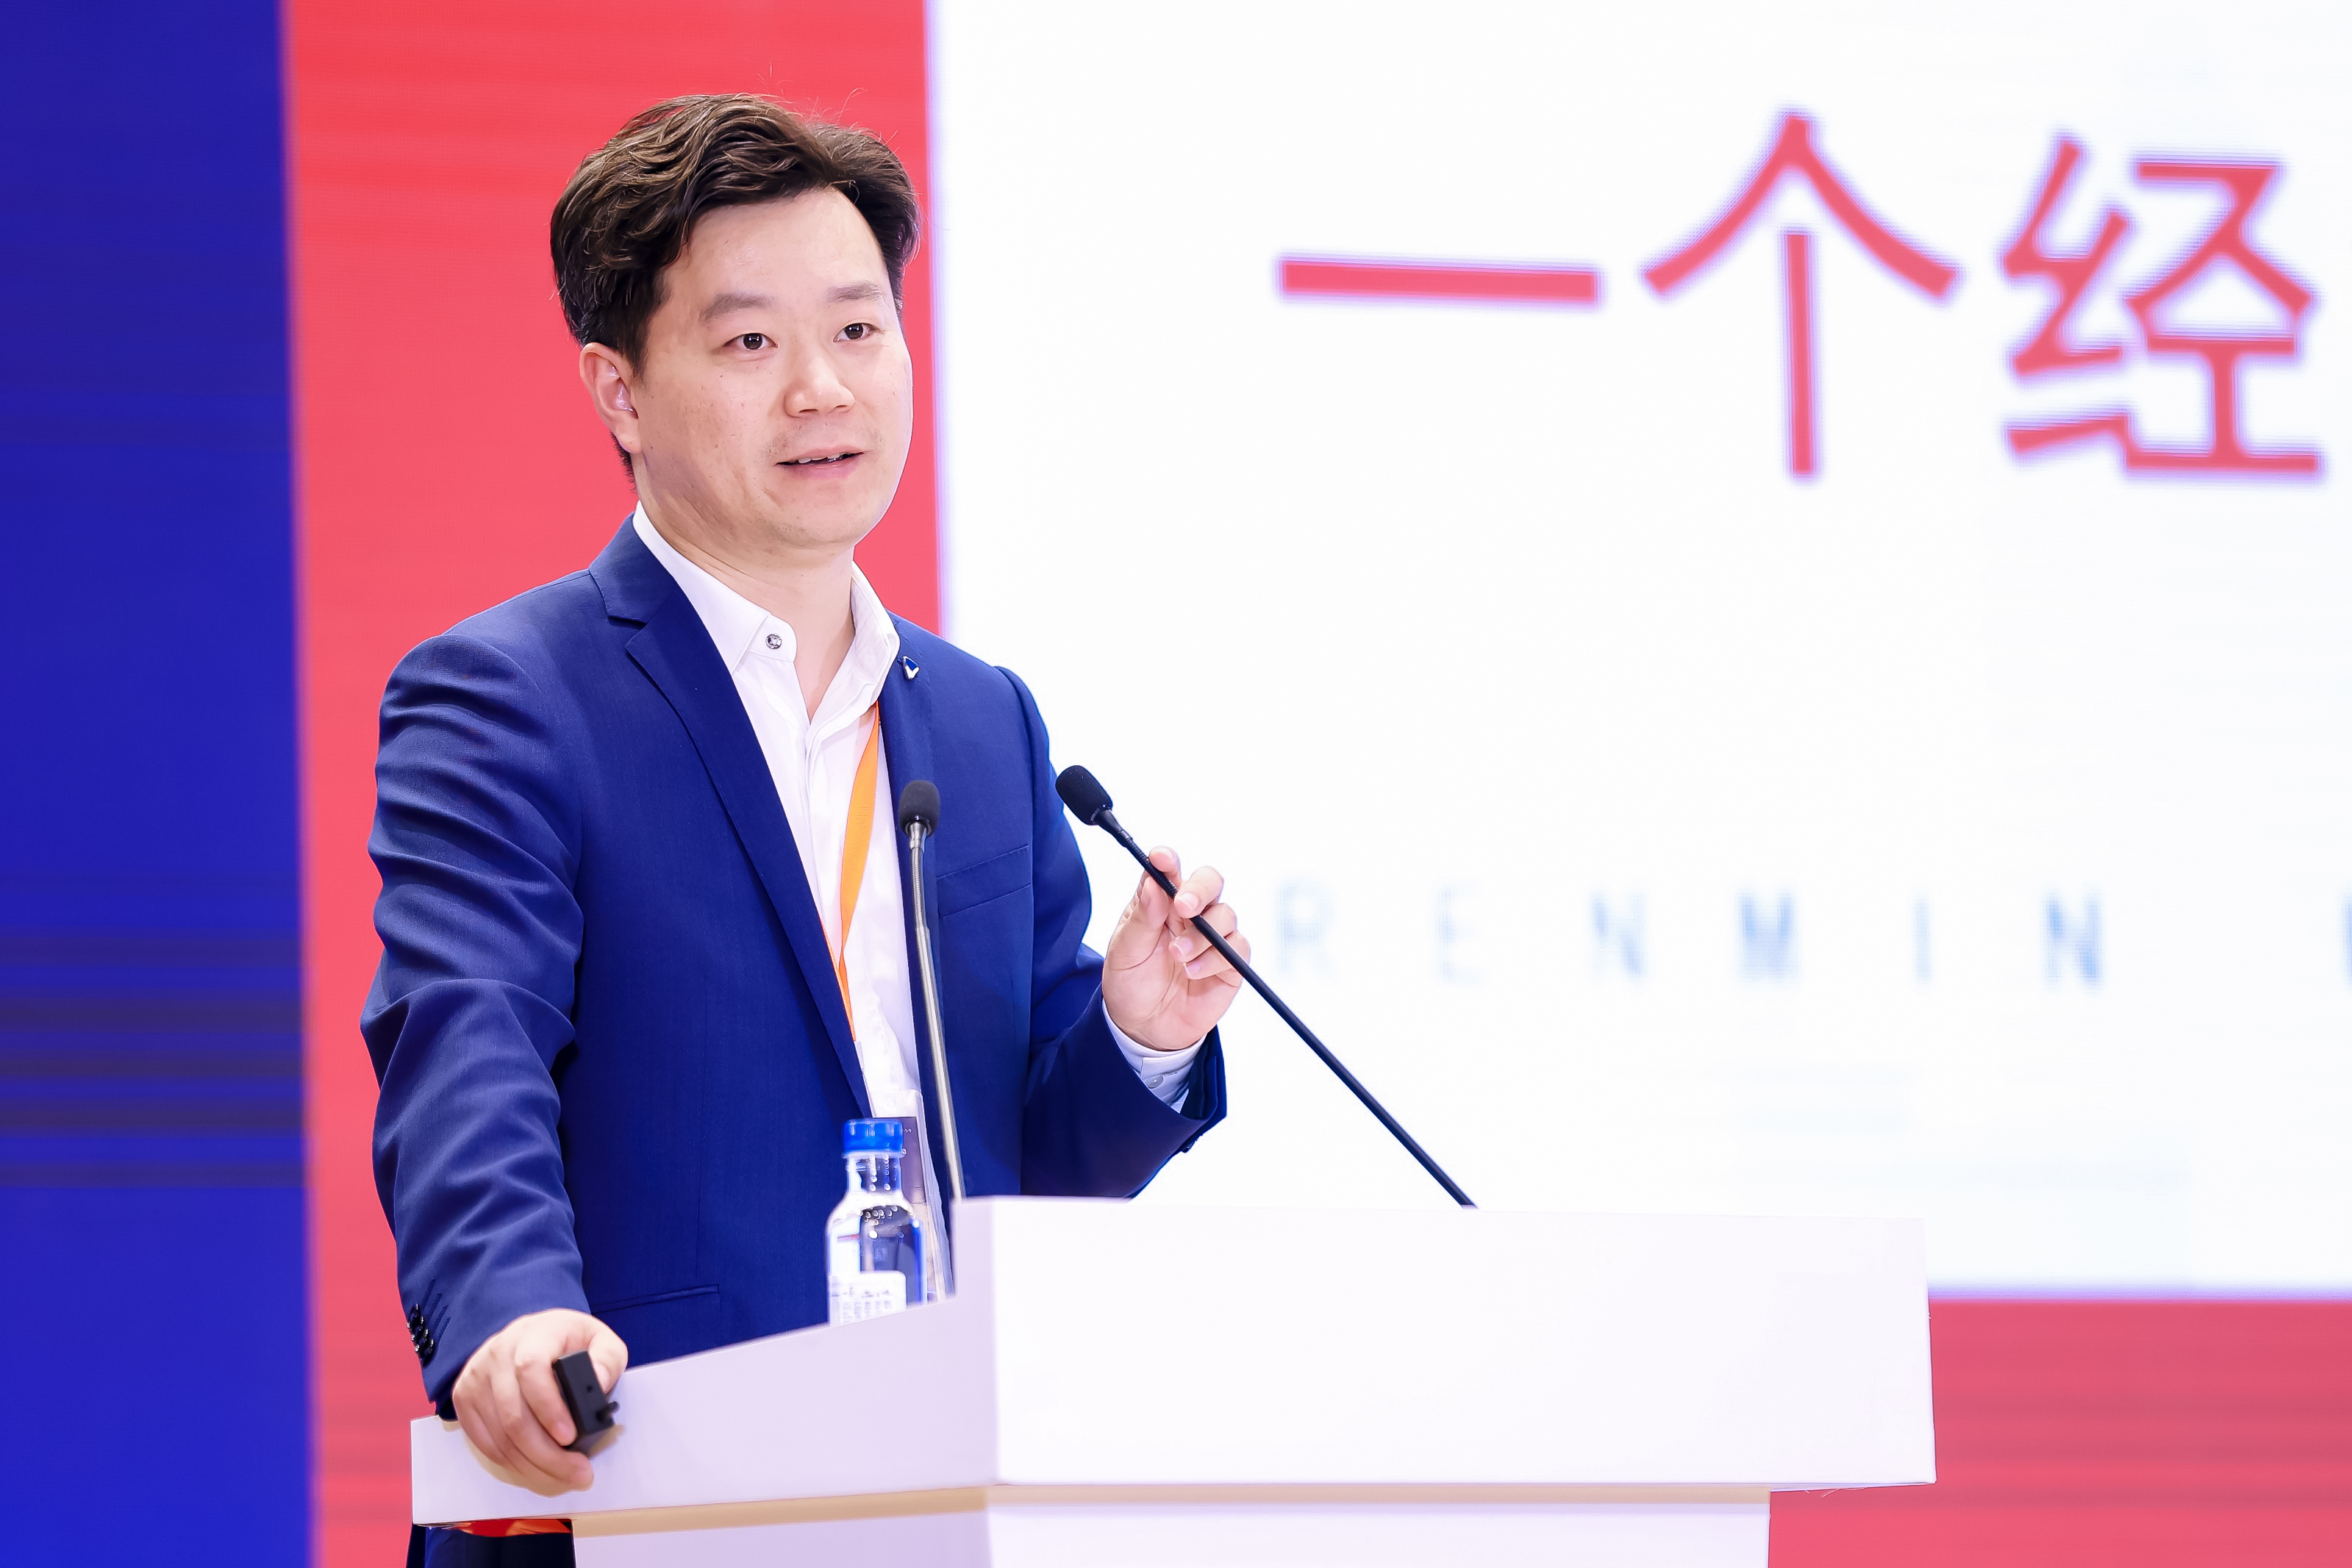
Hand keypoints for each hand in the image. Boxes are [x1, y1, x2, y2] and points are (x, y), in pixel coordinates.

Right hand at [451, 1307, 627, 1495]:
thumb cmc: (570, 1341)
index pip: (530, 1368)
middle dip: (547, 1453)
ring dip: (532, 1465)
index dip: (548, 1407)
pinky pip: (486, 1442)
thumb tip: (598, 1383)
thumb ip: (607, 1359)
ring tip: (564, 1475)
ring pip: (499, 1435)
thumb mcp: (600, 1340)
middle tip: (578, 1472)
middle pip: (513, 1414)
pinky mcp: (466, 1399)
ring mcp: (476, 1377)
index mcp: (533, 1334)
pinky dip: (512, 1463)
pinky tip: (537, 1469)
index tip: (569, 1436)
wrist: (532, 1335)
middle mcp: (498, 1352)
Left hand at [1102, 848, 1248, 1051]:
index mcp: (1161, 902)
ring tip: (1178, 956)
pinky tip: (1193, 972)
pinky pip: (1237, 947)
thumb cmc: (1132, 982)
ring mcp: (1212, 936)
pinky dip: (1215, 958)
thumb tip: (1153, 883)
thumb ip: (1142, 917)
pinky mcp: (1229, 962)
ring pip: (1226, 914)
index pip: (1169, 870)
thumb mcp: (1125, 951)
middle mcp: (1190, 914)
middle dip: (1199, 889)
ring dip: (1201, 934)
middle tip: (1183, 907)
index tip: (1161, 858)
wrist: (1144, 1027)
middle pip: (1210, 881)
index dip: (1168, 859)